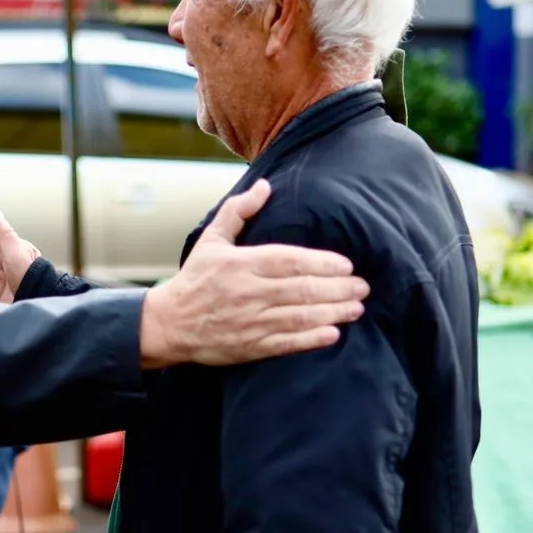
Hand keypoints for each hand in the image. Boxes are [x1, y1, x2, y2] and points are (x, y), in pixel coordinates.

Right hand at [139, 179, 367, 367]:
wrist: (169, 324)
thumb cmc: (195, 279)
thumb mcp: (211, 239)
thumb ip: (239, 211)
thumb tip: (265, 186)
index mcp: (242, 264)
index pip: (290, 261)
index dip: (322, 263)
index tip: (347, 265)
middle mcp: (249, 292)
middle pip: (302, 289)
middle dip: (338, 289)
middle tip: (362, 287)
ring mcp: (251, 321)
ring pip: (300, 317)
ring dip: (333, 312)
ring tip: (356, 308)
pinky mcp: (250, 346)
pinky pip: (287, 343)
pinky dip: (312, 339)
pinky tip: (333, 334)